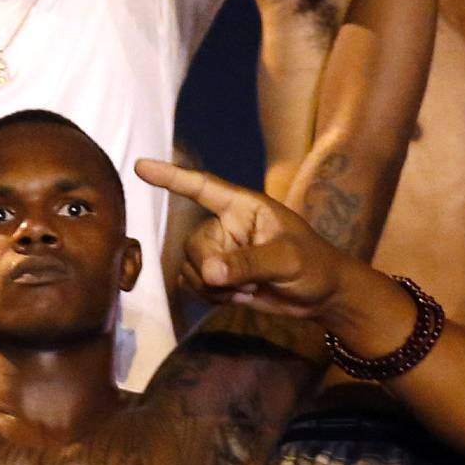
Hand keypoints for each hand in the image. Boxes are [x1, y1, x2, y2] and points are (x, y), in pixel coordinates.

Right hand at [136, 158, 342, 317]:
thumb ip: (249, 263)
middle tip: (244, 283)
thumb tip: (209, 271)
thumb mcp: (287, 260)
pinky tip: (240, 297)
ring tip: (247, 290)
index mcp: (244, 207)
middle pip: (193, 244)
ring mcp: (222, 251)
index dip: (172, 177)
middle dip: (212, 269)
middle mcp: (227, 226)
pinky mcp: (220, 276)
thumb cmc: (315, 266)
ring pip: (191, 268)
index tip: (141, 167)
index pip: (203, 188)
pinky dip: (213, 296)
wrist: (323, 297)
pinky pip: (196, 284)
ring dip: (214, 287)